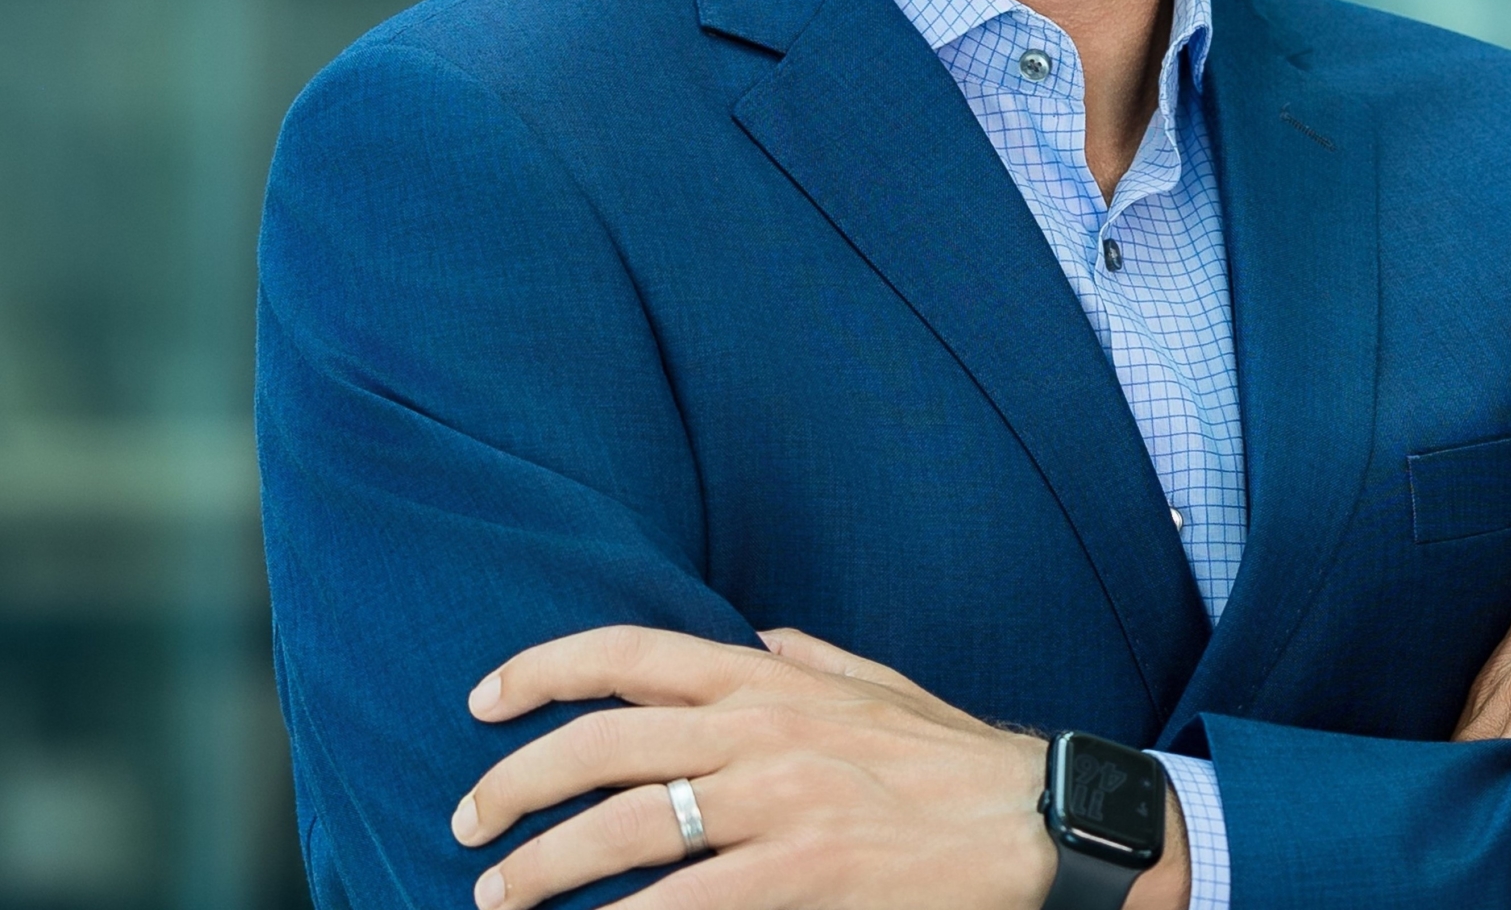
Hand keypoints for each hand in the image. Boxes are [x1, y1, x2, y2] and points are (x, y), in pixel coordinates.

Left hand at [450, 624, 1187, 909]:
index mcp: (769, 678)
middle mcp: (760, 726)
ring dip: (542, 865)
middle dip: (515, 782)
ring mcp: (778, 800)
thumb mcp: (878, 684)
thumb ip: (810, 659)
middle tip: (464, 820)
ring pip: (624, 827)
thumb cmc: (954, 757)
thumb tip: (761, 638)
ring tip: (495, 894)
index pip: (629, 654)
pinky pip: (682, 906)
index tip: (483, 700)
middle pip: (602, 743)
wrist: (1035, 820)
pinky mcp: (803, 872)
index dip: (544, 669)